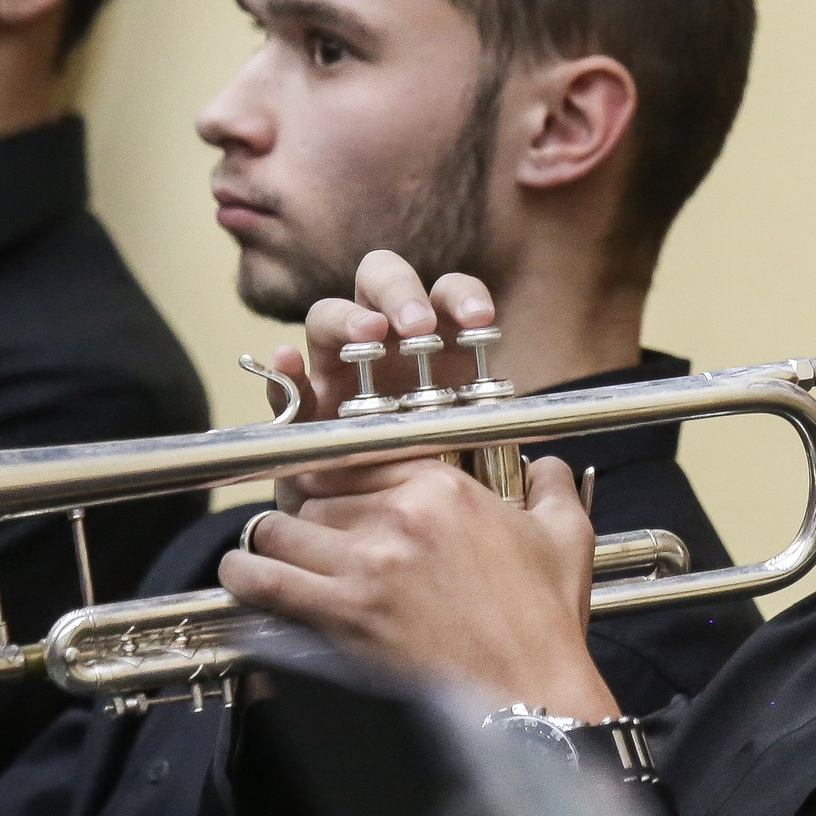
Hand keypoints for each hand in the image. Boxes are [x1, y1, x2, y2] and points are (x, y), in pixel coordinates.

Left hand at [220, 451, 619, 717]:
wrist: (532, 701)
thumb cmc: (546, 626)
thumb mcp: (566, 538)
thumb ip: (552, 487)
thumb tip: (547, 466)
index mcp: (445, 488)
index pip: (357, 455)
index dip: (336, 473)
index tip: (328, 488)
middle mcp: (398, 517)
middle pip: (313, 492)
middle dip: (306, 511)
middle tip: (307, 532)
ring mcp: (365, 567)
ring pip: (278, 527)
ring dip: (270, 541)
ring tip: (269, 554)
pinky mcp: (342, 616)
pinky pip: (263, 580)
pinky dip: (244, 575)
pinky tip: (242, 577)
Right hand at [262, 250, 497, 510]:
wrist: (383, 534)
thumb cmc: (438, 483)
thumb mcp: (475, 458)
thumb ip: (493, 441)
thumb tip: (532, 450)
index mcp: (432, 346)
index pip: (445, 294)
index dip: (462, 295)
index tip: (481, 320)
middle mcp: (382, 346)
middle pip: (381, 281)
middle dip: (399, 293)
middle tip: (416, 327)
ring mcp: (335, 372)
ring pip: (329, 316)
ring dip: (348, 318)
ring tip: (367, 336)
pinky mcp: (300, 409)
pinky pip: (285, 381)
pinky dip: (284, 369)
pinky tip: (288, 363)